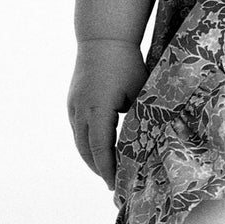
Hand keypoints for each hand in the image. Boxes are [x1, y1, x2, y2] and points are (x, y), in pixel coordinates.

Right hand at [68, 38, 146, 188]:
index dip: (107, 169)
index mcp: (98, 108)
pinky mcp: (73, 102)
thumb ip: (141, 116)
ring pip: (79, 142)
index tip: (115, 185)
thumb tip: (151, 140)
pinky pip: (78, 130)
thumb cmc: (126, 63)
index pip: (100, 148)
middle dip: (99, 169)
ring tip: (107, 172)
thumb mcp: (139, 90)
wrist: (102, 38)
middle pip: (86, 150)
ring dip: (92, 158)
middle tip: (113, 185)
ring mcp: (74, 106)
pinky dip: (87, 144)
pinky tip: (100, 151)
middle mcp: (81, 110)